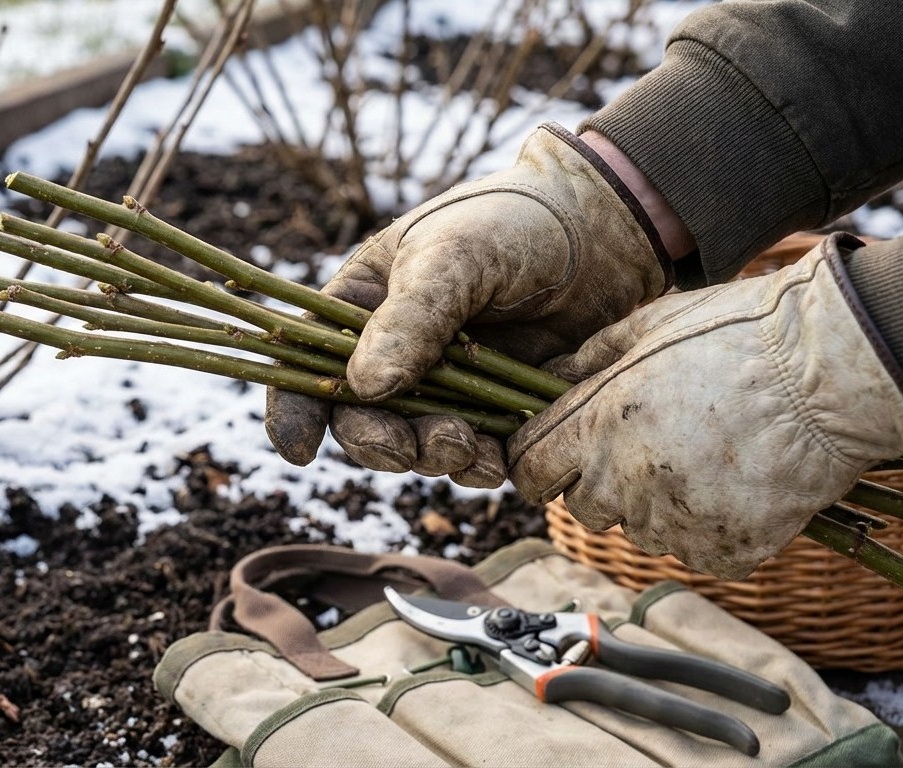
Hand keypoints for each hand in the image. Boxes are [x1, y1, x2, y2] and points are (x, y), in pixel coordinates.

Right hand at [265, 123, 672, 485]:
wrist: (609, 229)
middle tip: (407, 448)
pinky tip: (496, 458)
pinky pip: (472, 456)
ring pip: (415, 445)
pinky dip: (477, 466)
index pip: (306, 359)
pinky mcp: (495, 408)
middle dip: (379, 444)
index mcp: (363, 305)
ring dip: (431, 457)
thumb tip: (364, 387)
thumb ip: (409, 320)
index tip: (299, 450)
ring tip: (465, 445)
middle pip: (360, 419)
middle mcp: (395, 350)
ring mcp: (446, 383)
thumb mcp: (453, 257)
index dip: (294, 408)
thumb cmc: (515, 222)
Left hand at [508, 234, 902, 578]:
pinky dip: (710, 528)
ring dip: (657, 506)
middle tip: (646, 448)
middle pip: (583, 509)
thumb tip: (547, 376)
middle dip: (601, 484)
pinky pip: (696, 550)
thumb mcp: (649, 325)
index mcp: (594, 427)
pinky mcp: (723, 550)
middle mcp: (624, 483)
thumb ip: (588, 357)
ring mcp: (674, 523)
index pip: (528, 471)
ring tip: (702, 458)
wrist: (830, 374)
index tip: (554, 458)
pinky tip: (734, 484)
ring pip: (641, 532)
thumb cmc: (740, 335)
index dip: (538, 464)